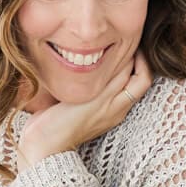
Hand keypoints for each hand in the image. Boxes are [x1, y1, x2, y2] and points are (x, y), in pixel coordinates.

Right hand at [17, 51, 152, 169]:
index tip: (131, 44)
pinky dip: (100, 74)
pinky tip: (89, 67)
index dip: (141, 60)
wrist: (43, 144)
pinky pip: (100, 87)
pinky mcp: (85, 108)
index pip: (142, 79)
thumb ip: (114, 81)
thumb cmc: (67, 123)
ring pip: (116, 82)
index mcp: (119, 107)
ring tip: (104, 50)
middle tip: (119, 42)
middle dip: (130, 60)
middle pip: (132, 79)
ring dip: (114, 66)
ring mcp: (101, 109)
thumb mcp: (96, 100)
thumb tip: (130, 60)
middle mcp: (114, 108)